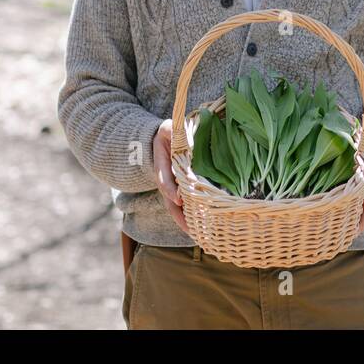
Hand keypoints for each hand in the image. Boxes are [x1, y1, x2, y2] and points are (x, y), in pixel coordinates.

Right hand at [153, 119, 190, 234]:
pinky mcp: (181, 190)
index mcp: (162, 165)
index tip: (178, 199)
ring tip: (198, 235)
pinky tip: (201, 227)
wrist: (165, 139)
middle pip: (170, 201)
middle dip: (180, 216)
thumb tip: (182, 134)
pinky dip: (191, 217)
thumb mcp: (169, 129)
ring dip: (186, 221)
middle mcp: (166, 180)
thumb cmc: (169, 133)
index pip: (164, 179)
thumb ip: (173, 131)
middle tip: (191, 230)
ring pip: (177, 208)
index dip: (170, 189)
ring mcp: (172, 187)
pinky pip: (184, 205)